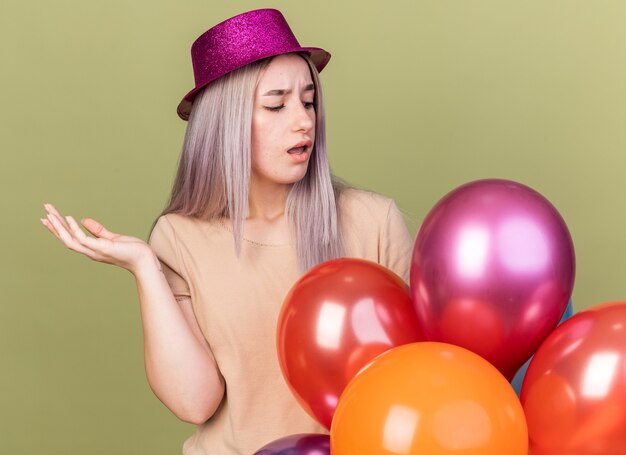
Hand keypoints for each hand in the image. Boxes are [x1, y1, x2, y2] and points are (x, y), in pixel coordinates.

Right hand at [41, 203, 156, 274]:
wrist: (144, 259)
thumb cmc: (131, 250)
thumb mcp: (112, 237)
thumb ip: (98, 230)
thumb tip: (83, 220)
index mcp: (91, 248)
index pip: (70, 238)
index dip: (58, 229)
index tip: (48, 217)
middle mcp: (90, 251)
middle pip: (66, 239)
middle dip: (54, 225)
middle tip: (44, 211)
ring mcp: (95, 251)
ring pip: (70, 240)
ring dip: (59, 227)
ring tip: (50, 213)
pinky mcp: (102, 248)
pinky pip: (83, 239)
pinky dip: (75, 229)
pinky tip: (69, 218)